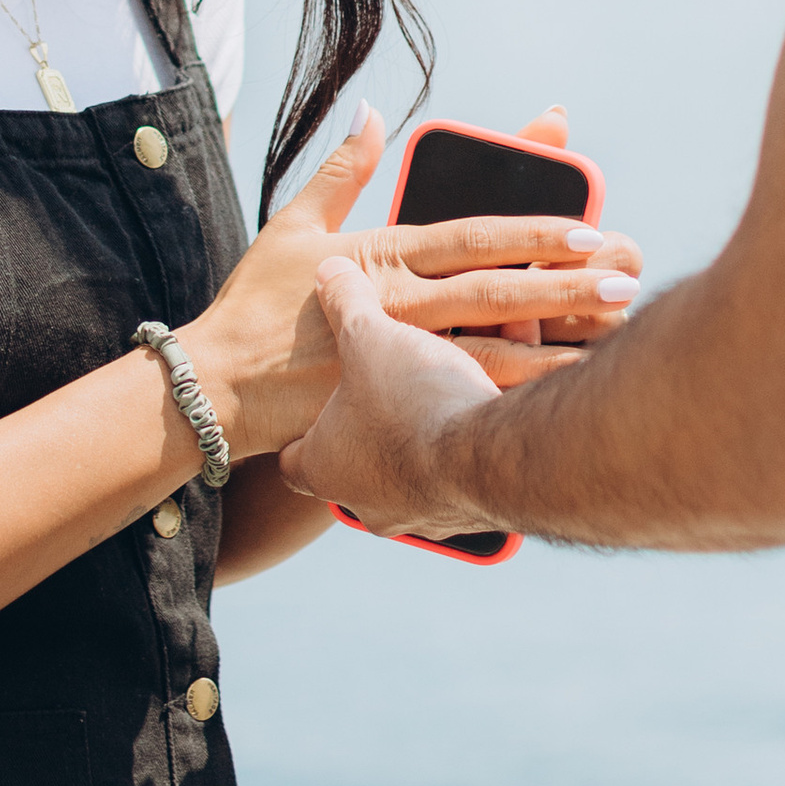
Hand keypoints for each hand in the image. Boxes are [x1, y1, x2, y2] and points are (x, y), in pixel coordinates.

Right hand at [183, 108, 640, 456]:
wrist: (215, 389)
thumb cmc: (254, 305)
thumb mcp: (291, 225)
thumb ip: (341, 170)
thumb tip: (370, 112)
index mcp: (379, 257)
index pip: (471, 239)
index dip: (531, 233)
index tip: (586, 228)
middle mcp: (396, 307)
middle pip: (495, 293)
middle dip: (564, 286)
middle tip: (624, 278)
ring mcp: (396, 360)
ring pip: (490, 350)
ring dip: (555, 342)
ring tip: (609, 337)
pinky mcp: (389, 405)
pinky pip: (462, 400)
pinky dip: (513, 395)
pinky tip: (560, 398)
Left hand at [278, 256, 511, 537]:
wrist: (492, 454)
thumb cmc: (412, 398)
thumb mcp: (367, 334)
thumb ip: (345, 301)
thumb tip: (330, 270)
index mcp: (324, 468)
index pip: (292, 457)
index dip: (301, 425)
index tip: (315, 401)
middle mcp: (367, 504)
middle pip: (358, 463)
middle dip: (375, 424)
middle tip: (388, 388)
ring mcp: (419, 515)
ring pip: (415, 470)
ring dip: (428, 433)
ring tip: (446, 388)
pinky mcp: (467, 515)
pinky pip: (462, 475)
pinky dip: (468, 442)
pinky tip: (486, 402)